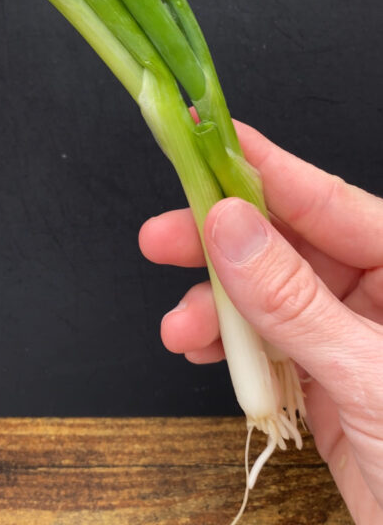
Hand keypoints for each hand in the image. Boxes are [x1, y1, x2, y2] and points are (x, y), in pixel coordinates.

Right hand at [139, 121, 382, 524]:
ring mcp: (348, 338)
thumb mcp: (364, 372)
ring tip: (180, 324)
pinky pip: (267, 347)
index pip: (327, 200)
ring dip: (217, 308)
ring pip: (268, 298)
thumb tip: (232, 227)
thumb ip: (292, 299)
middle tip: (164, 236)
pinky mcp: (326, 382)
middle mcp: (378, 295)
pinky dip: (230, 349)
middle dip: (221, 243)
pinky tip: (203, 350)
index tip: (209, 141)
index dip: (265, 168)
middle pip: (286, 245)